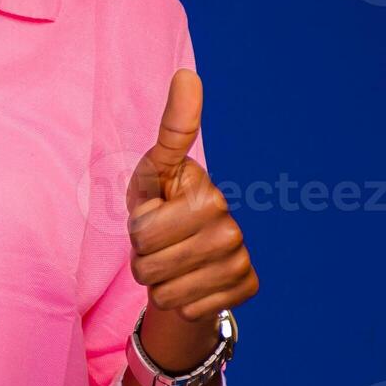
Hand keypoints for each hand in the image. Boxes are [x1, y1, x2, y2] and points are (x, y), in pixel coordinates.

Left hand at [125, 68, 257, 327]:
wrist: (188, 261)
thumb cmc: (161, 210)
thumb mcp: (153, 175)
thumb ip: (170, 132)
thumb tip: (188, 73)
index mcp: (204, 194)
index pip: (145, 229)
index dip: (139, 225)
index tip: (167, 165)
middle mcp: (229, 225)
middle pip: (148, 264)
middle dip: (141, 259)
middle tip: (157, 246)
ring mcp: (238, 258)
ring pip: (165, 293)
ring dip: (157, 284)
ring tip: (170, 265)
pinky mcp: (245, 287)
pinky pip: (188, 311)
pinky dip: (180, 305)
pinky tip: (190, 285)